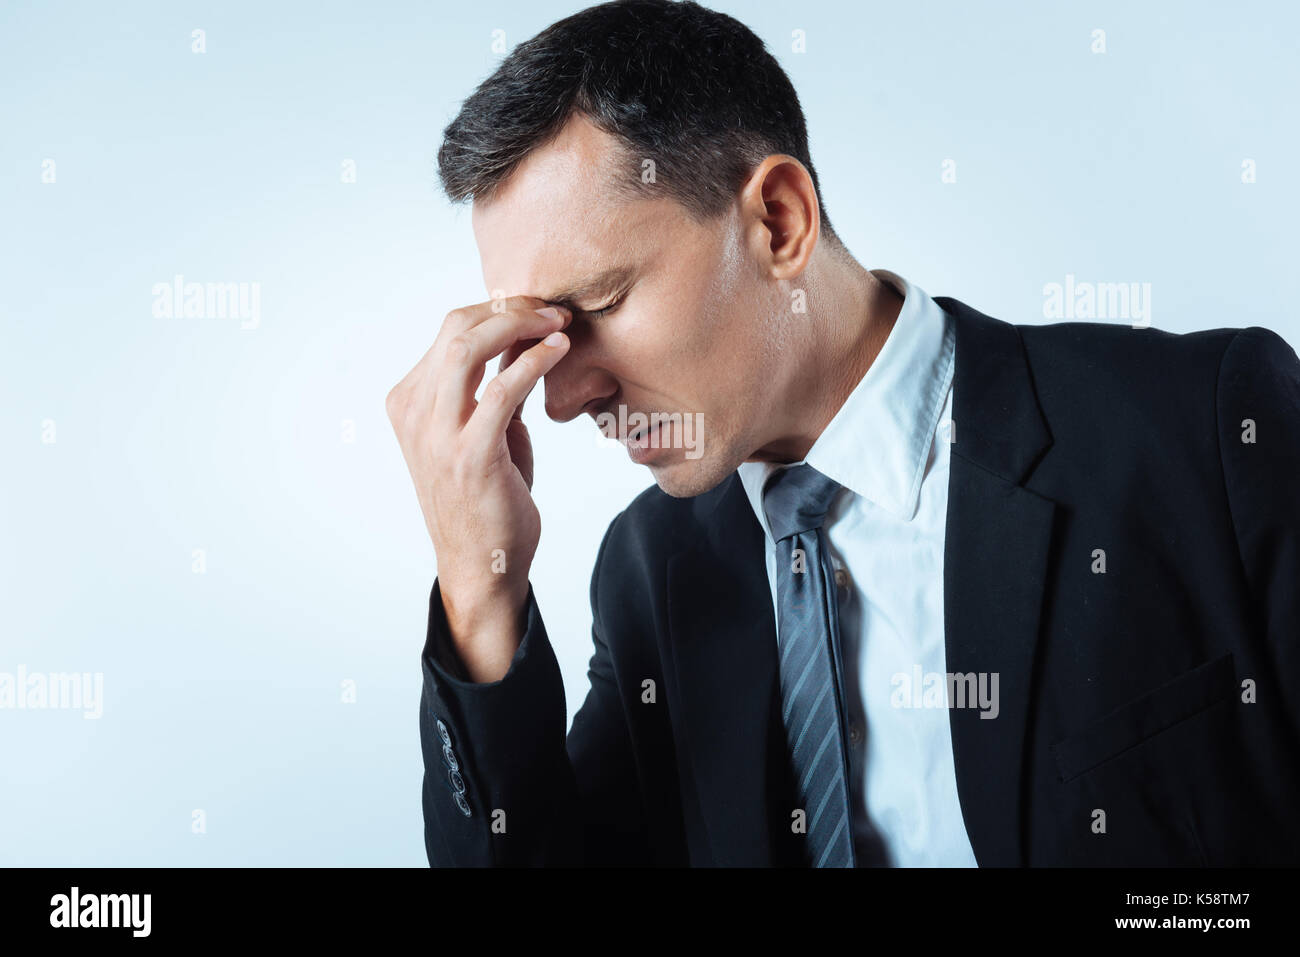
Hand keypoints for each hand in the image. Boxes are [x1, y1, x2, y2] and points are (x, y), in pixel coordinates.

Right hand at [386, 296, 570, 681]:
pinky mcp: (469, 456)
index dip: (498, 309)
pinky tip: (560, 350)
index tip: (539, 308)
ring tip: (559, 323)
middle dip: (510, 307)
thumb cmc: (487, 499)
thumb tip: (524, 339)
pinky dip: (534, 360)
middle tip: (553, 308)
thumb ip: (496, 387)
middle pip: (456, 327)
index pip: (450, 330)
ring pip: (468, 347)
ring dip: (520, 324)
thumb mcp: (486, 432)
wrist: (482, 566)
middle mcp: (414, 413)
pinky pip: (502, 389)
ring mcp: (436, 435)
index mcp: (409, 402)